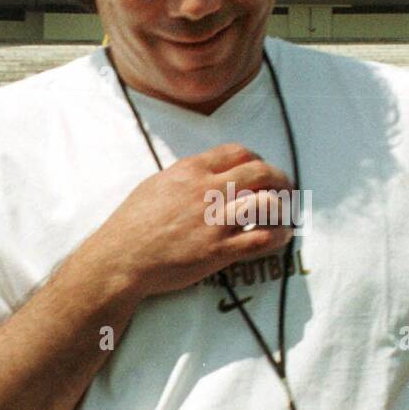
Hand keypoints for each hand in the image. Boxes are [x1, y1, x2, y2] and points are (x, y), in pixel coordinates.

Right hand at [101, 143, 296, 297]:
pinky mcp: (219, 250)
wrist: (121, 257)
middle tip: (286, 189)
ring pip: (266, 203)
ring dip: (283, 207)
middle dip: (279, 178)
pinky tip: (282, 236)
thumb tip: (206, 174)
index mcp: (190, 170)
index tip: (261, 170)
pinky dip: (279, 236)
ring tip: (286, 214)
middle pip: (260, 172)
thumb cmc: (132, 223)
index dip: (257, 159)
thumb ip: (185, 177)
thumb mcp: (156, 185)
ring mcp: (214, 221)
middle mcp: (206, 190)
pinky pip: (262, 239)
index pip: (237, 152)